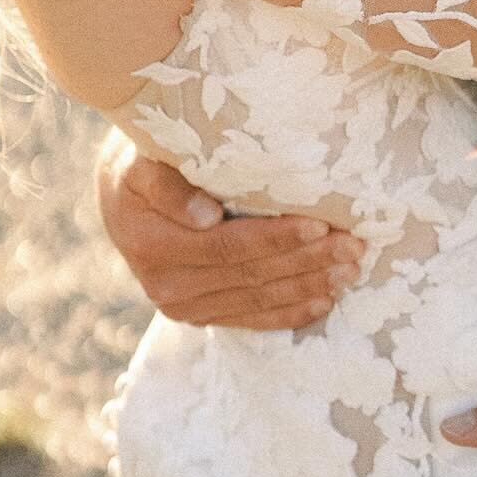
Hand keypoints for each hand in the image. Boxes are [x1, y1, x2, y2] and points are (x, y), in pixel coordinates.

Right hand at [94, 135, 363, 328]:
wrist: (121, 190)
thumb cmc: (144, 159)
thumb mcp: (143, 159)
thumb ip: (169, 185)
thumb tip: (206, 217)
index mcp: (153, 243)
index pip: (229, 245)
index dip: (278, 238)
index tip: (323, 224)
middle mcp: (165, 284)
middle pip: (250, 275)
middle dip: (307, 262)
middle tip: (355, 246)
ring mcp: (181, 306)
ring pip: (256, 299)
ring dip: (308, 286)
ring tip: (350, 270)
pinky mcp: (196, 315)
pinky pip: (249, 317)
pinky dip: (289, 311)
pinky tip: (324, 301)